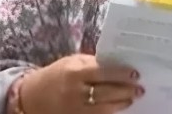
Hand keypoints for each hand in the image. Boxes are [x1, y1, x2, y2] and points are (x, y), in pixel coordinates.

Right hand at [19, 54, 142, 113]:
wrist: (32, 97)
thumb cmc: (56, 75)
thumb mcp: (71, 62)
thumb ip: (92, 63)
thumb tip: (117, 64)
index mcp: (74, 73)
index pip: (103, 73)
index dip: (121, 74)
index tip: (135, 74)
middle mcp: (75, 92)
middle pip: (106, 93)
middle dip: (126, 91)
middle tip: (140, 88)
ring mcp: (75, 109)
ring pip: (104, 109)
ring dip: (121, 104)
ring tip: (132, 98)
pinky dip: (109, 112)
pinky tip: (118, 107)